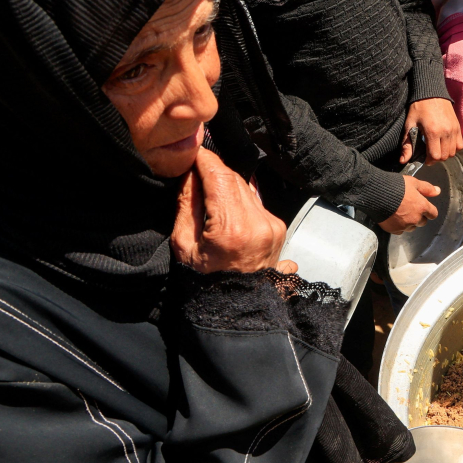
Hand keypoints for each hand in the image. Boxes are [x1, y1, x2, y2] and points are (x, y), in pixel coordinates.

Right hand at [172, 148, 294, 273]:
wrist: (235, 309)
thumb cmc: (203, 281)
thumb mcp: (183, 244)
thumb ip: (187, 203)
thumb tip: (191, 172)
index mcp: (232, 228)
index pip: (220, 177)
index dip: (206, 160)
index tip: (194, 153)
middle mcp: (259, 223)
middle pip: (234, 179)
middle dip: (214, 173)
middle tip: (195, 174)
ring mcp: (273, 226)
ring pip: (247, 189)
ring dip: (227, 187)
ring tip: (209, 197)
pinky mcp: (279, 229)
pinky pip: (256, 203)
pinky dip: (240, 200)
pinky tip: (226, 212)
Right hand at [378, 175, 441, 232]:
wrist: (376, 194)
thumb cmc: (395, 186)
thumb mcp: (413, 182)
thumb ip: (427, 188)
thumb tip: (437, 191)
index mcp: (422, 207)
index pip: (433, 214)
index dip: (429, 211)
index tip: (425, 208)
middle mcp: (415, 219)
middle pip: (422, 222)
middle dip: (419, 216)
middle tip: (410, 208)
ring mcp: (404, 226)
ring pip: (411, 227)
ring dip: (409, 222)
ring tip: (400, 213)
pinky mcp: (394, 230)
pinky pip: (400, 231)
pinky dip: (398, 226)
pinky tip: (393, 218)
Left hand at [402, 98, 462, 164]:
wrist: (432, 93)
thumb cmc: (418, 108)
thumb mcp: (409, 125)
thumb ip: (407, 144)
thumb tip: (403, 160)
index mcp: (433, 132)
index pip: (435, 155)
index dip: (429, 160)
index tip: (424, 159)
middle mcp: (446, 132)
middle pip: (445, 156)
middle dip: (436, 158)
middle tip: (429, 154)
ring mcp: (454, 130)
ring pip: (453, 152)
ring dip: (445, 154)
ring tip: (437, 149)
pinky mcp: (458, 127)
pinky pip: (459, 145)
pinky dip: (453, 148)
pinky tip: (445, 144)